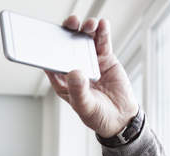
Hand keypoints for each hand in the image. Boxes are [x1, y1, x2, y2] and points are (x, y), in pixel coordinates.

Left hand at [45, 16, 138, 137]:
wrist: (120, 118)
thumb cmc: (97, 115)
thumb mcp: (85, 106)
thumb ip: (79, 91)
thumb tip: (74, 73)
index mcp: (62, 81)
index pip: (52, 62)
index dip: (50, 49)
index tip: (50, 38)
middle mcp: (74, 69)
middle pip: (68, 46)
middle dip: (68, 32)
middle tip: (71, 23)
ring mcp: (89, 62)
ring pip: (85, 41)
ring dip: (86, 30)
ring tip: (89, 24)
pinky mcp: (104, 59)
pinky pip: (102, 43)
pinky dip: (102, 33)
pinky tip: (102, 25)